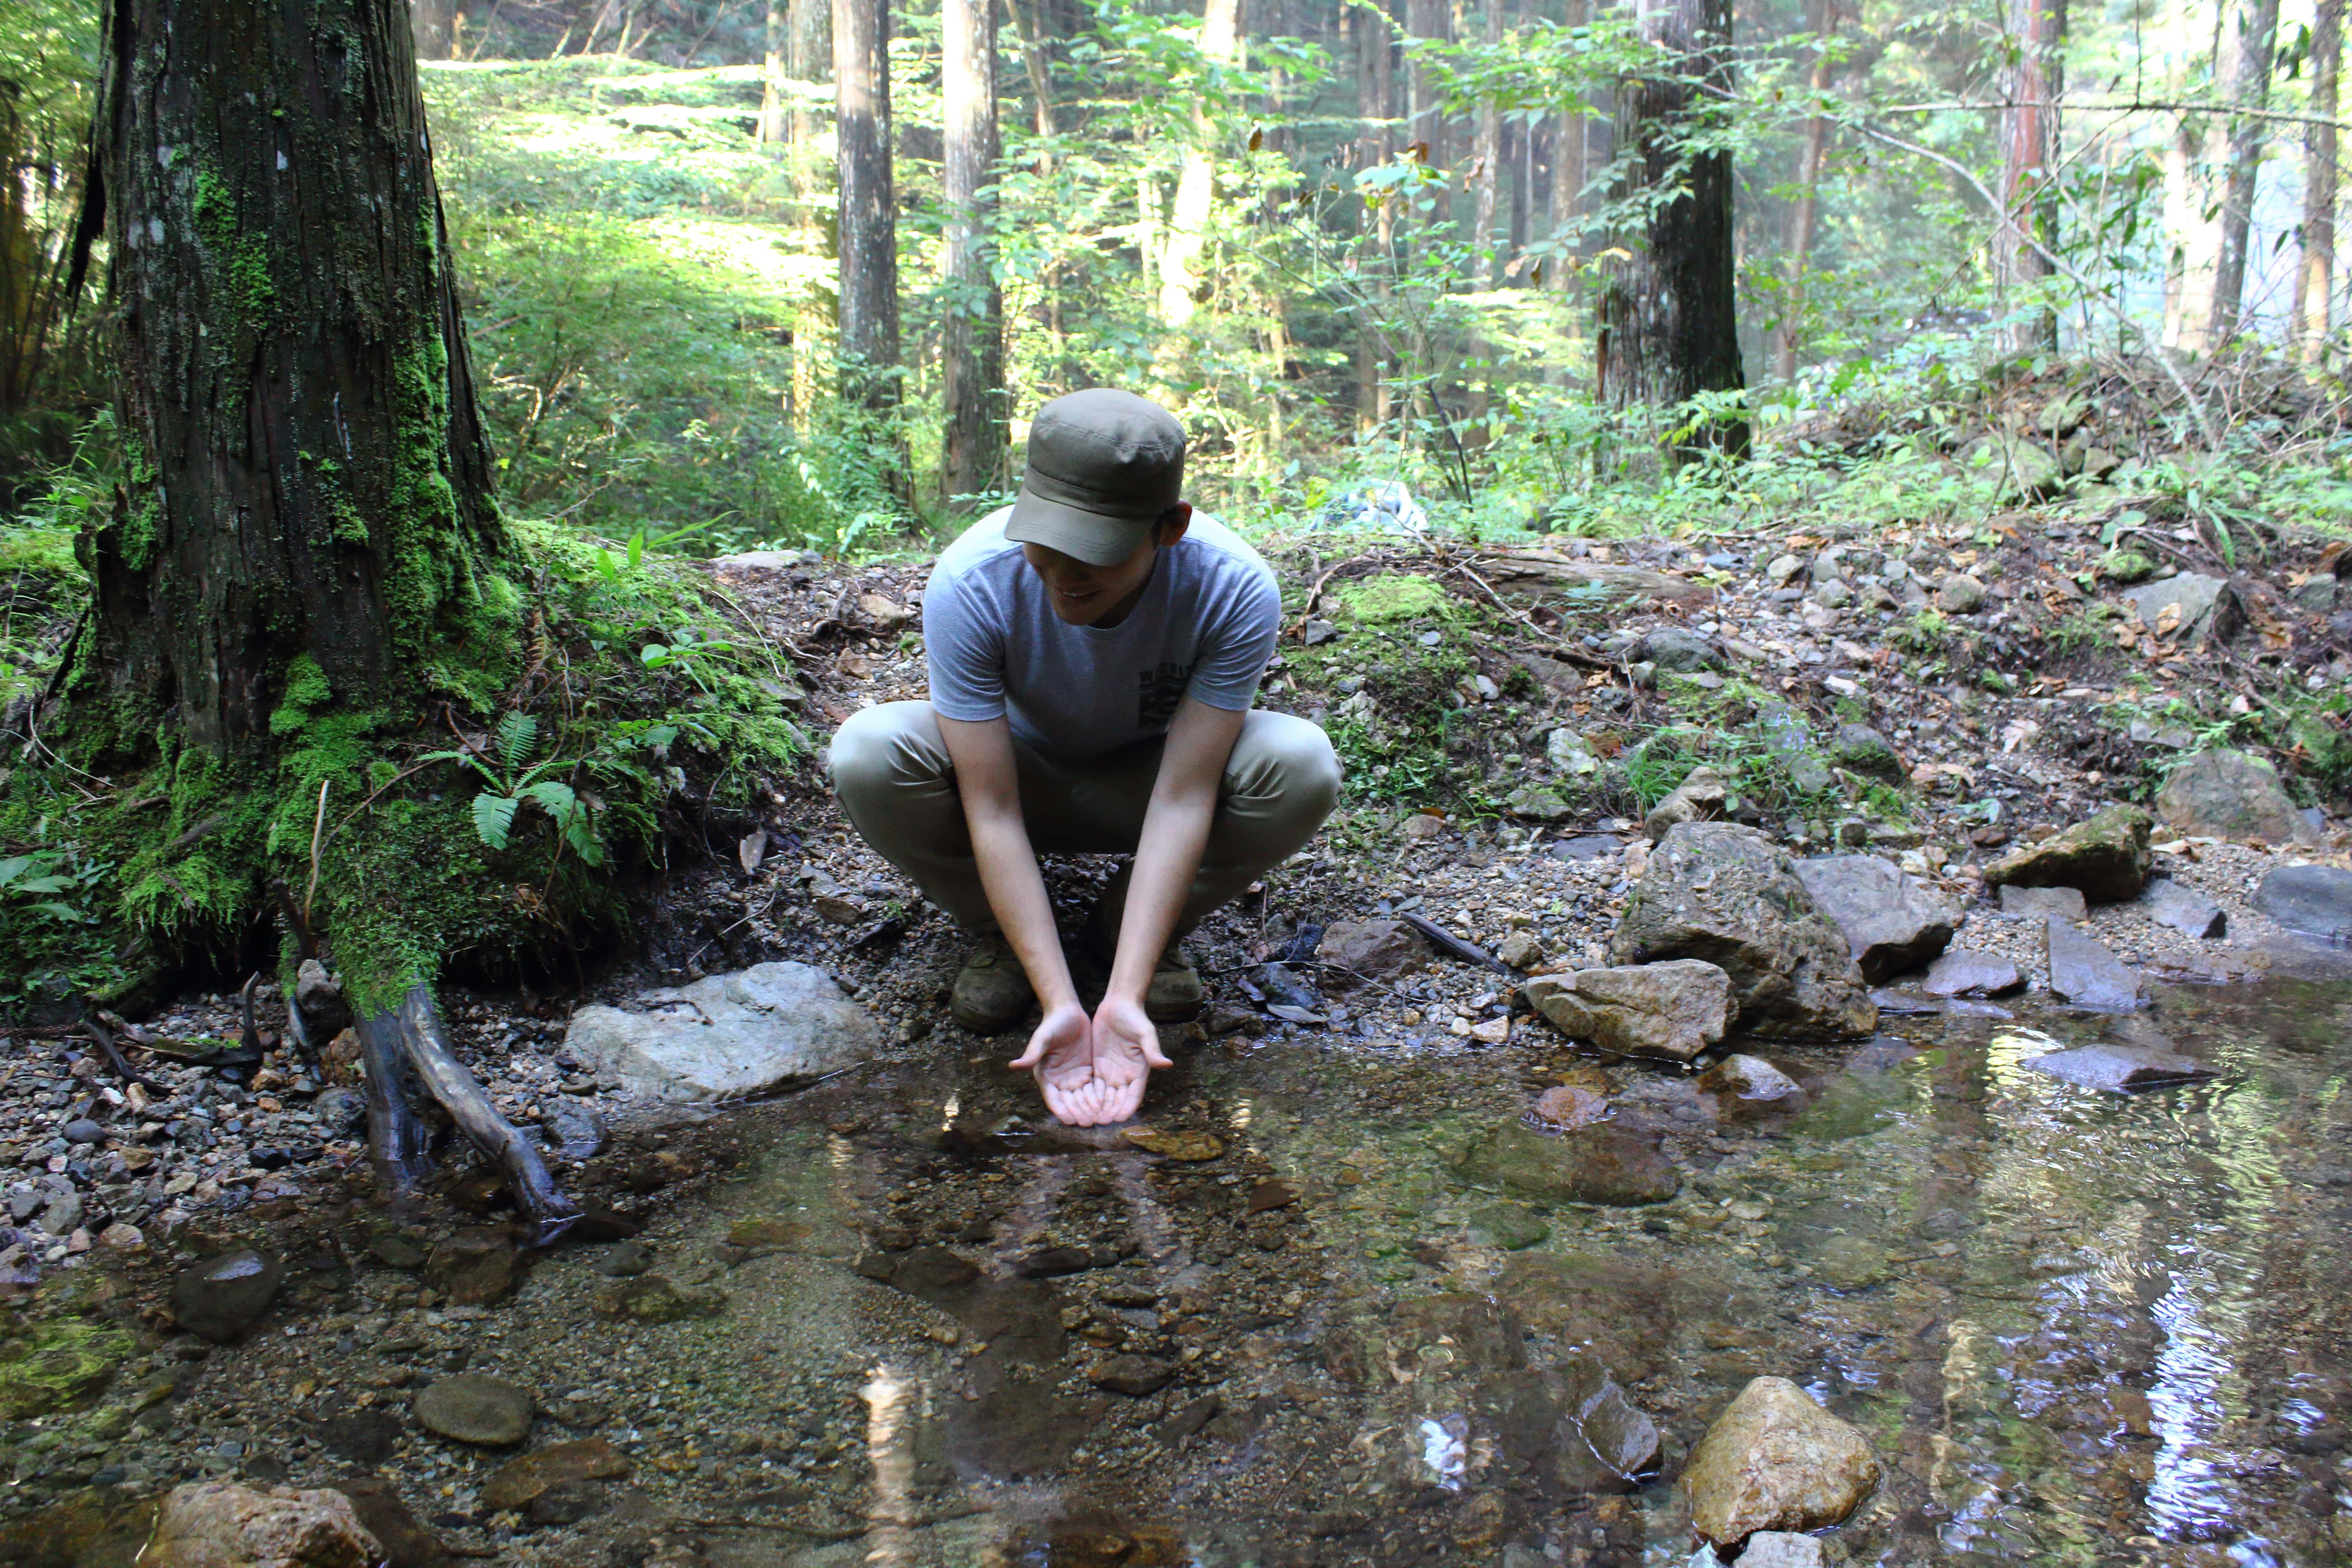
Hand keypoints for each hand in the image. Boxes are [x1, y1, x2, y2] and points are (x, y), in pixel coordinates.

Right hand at [1008, 1003, 1102, 1125]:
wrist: (1068, 1011)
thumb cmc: (1052, 1024)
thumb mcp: (1042, 1039)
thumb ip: (1031, 1054)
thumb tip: (1013, 1066)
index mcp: (1046, 1077)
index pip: (1054, 1100)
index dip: (1062, 1111)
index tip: (1071, 1120)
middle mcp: (1060, 1081)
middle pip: (1070, 1103)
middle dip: (1079, 1113)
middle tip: (1091, 1122)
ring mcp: (1074, 1078)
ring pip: (1083, 1098)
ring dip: (1090, 1109)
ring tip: (1101, 1117)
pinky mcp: (1087, 1072)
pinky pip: (1093, 1088)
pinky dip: (1099, 1097)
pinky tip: (1109, 1104)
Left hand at [1083, 992, 1173, 1125]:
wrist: (1118, 1004)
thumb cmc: (1135, 1017)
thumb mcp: (1145, 1032)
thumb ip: (1152, 1049)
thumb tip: (1167, 1064)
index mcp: (1139, 1070)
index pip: (1134, 1094)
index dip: (1127, 1107)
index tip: (1120, 1119)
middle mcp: (1125, 1075)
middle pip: (1118, 1099)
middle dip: (1110, 1111)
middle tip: (1100, 1123)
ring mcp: (1111, 1071)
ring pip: (1105, 1095)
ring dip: (1098, 1107)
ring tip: (1089, 1118)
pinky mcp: (1098, 1066)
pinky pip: (1093, 1085)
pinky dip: (1089, 1096)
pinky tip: (1080, 1105)